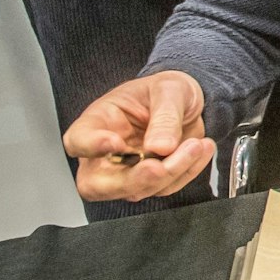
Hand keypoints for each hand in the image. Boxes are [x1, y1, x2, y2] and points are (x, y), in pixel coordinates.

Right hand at [62, 71, 213, 202]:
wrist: (190, 101)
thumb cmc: (167, 90)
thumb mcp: (170, 89)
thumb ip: (165, 116)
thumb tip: (160, 148)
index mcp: (99, 121)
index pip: (78, 140)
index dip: (90, 146)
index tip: (115, 143)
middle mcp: (104, 153)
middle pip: (97, 185)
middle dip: (131, 180)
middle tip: (160, 167)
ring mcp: (125, 172)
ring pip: (135, 190)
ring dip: (170, 173)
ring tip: (196, 145)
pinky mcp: (150, 181)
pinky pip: (164, 188)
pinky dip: (186, 173)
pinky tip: (202, 149)